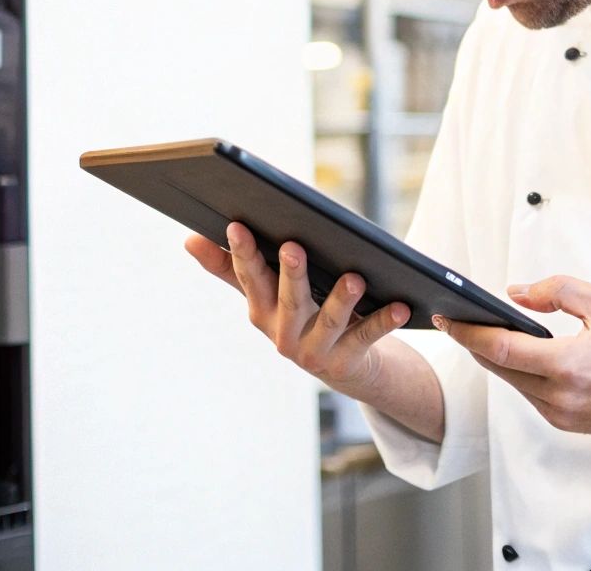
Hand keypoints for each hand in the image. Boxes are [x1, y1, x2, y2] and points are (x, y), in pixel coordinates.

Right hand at [184, 222, 410, 393]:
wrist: (343, 366)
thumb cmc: (299, 315)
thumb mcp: (264, 294)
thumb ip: (230, 268)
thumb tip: (189, 239)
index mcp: (261, 310)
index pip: (248, 276)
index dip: (242, 252)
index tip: (236, 225)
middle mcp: (283, 333)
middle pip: (287, 298)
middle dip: (290, 274)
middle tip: (293, 247)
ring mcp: (315, 349)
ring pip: (329, 321)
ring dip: (340, 300)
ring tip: (354, 278)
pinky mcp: (347, 361)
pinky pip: (368, 337)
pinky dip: (384, 321)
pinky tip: (401, 306)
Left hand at [437, 274, 590, 436]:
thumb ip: (557, 290)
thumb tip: (516, 294)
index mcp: (568, 366)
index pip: (500, 348)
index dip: (467, 333)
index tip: (447, 319)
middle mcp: (560, 397)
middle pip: (498, 368)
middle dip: (475, 343)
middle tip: (458, 320)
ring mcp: (562, 415)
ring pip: (513, 383)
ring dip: (497, 359)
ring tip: (484, 332)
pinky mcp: (567, 424)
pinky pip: (530, 395)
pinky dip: (519, 374)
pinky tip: (518, 355)